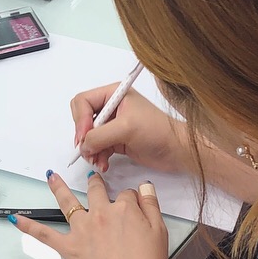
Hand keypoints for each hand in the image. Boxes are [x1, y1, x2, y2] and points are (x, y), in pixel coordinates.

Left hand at [13, 171, 169, 258]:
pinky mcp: (70, 249)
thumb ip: (151, 206)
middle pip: (96, 191)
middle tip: (93, 180)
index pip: (126, 194)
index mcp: (124, 209)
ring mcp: (82, 231)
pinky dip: (29, 226)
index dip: (131, 200)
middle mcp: (101, 215)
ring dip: (58, 187)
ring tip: (51, 176)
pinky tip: (16, 219)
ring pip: (67, 202)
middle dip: (95, 183)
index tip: (134, 206)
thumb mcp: (160, 233)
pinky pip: (44, 234)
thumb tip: (144, 188)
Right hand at [71, 84, 188, 173]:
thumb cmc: (158, 131)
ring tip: (98, 161)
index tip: (84, 137)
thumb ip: (100, 135)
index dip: (80, 119)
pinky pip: (97, 148)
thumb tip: (82, 145)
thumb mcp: (126, 128)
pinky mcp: (116, 140)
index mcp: (114, 93)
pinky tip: (104, 164)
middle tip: (88, 150)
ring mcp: (113, 124)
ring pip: (88, 136)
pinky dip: (97, 157)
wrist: (177, 151)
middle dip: (83, 136)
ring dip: (90, 150)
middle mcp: (111, 107)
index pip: (83, 101)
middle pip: (82, 119)